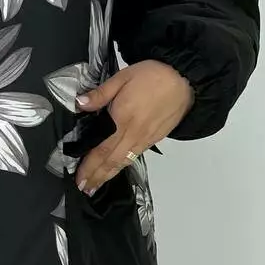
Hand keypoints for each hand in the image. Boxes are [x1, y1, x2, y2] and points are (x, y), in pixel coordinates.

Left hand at [75, 60, 194, 193]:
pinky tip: (117, 168)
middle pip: (112, 161)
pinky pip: (135, 156)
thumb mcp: (123, 77)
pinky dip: (123, 166)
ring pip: (124, 162)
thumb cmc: (154, 75)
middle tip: (85, 189)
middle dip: (97, 176)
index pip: (102, 149)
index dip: (90, 166)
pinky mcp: (154, 138)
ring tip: (97, 186)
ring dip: (109, 175)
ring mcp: (145, 138)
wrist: (184, 79)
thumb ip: (100, 94)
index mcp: (122, 119)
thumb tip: (80, 103)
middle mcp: (133, 133)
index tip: (80, 178)